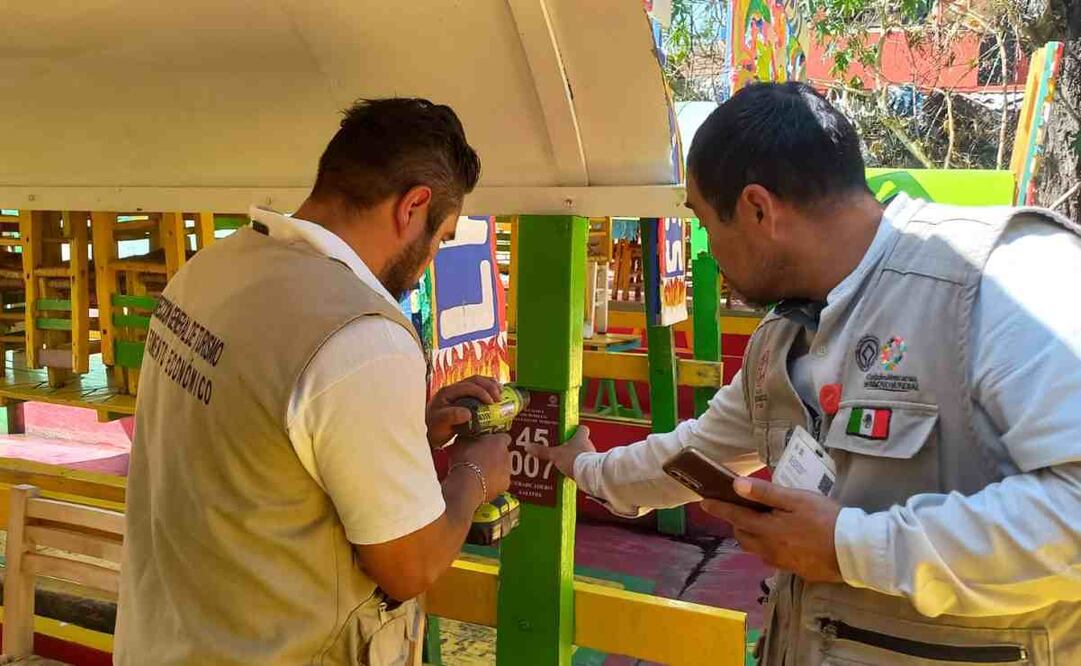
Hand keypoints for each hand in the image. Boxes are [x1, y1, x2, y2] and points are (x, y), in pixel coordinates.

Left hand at [426, 375, 501, 448]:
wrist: (434, 432)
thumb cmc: (437, 429)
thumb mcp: (441, 425)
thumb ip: (451, 417)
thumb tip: (467, 413)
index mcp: (446, 392)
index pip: (467, 387)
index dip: (481, 392)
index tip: (492, 403)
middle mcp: (453, 388)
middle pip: (474, 380)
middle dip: (489, 387)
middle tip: (499, 398)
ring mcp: (459, 391)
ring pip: (477, 381)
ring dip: (491, 385)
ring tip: (501, 393)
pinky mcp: (465, 395)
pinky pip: (479, 386)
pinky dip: (489, 388)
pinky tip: (498, 393)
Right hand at [450, 433, 511, 502]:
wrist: (467, 487)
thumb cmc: (464, 462)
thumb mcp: (460, 444)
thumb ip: (468, 440)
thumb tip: (467, 440)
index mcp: (498, 442)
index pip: (503, 437)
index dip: (494, 440)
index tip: (485, 443)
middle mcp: (506, 455)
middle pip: (503, 453)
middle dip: (494, 455)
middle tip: (480, 458)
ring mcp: (507, 471)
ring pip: (502, 468)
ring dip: (494, 469)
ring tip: (479, 473)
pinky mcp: (505, 485)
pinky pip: (500, 481)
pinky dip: (493, 482)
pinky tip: (481, 483)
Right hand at [524, 425, 592, 481]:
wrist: (588, 475)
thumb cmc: (574, 459)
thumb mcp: (555, 455)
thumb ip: (543, 451)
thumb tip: (528, 446)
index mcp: (581, 437)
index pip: (582, 428)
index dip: (576, 429)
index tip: (568, 432)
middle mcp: (588, 445)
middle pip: (581, 442)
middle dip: (572, 445)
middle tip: (560, 448)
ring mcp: (592, 457)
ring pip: (583, 454)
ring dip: (575, 457)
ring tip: (563, 462)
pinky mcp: (591, 468)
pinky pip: (584, 465)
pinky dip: (577, 467)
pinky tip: (569, 472)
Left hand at [702, 477, 842, 582]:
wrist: (854, 551)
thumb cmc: (825, 519)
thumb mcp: (796, 500)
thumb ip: (766, 493)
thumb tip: (737, 486)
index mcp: (767, 530)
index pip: (735, 517)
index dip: (719, 509)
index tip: (704, 503)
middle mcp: (769, 549)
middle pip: (743, 536)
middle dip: (737, 523)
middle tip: (741, 509)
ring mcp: (782, 562)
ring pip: (756, 548)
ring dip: (752, 535)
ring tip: (761, 522)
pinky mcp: (795, 570)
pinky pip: (772, 557)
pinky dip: (768, 546)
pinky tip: (782, 539)